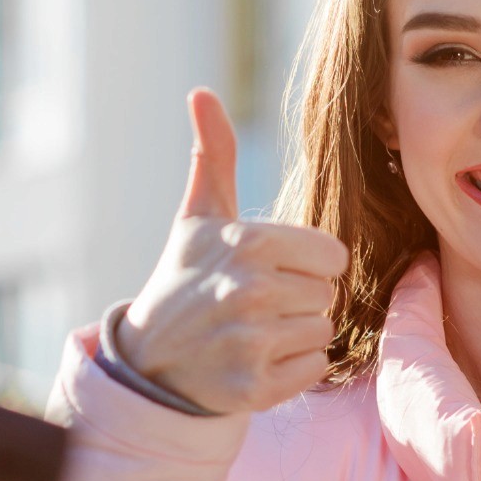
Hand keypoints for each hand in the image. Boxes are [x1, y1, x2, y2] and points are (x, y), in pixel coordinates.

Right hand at [119, 89, 346, 415]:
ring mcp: (250, 343)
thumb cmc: (185, 279)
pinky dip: (294, 368)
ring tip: (254, 331)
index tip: (271, 269)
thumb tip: (202, 92)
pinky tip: (256, 359)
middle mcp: (249, 292)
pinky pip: (315, 367)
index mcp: (246, 243)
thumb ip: (214, 154)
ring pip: (324, 329)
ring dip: (297, 333)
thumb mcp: (198, 217)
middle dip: (299, 297)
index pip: (330, 254)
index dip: (306, 263)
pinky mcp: (255, 388)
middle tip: (255, 303)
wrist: (150, 361)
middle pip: (327, 292)